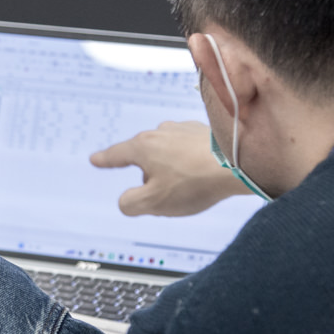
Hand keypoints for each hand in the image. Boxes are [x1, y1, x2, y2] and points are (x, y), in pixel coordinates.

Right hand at [89, 121, 249, 216]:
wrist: (238, 164)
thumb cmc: (195, 182)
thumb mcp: (153, 203)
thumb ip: (130, 204)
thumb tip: (126, 201)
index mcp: (143, 147)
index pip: (116, 155)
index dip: (105, 161)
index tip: (96, 159)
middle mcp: (160, 132)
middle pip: (145, 158)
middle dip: (150, 177)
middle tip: (166, 196)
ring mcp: (183, 130)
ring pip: (168, 154)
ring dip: (173, 170)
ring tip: (191, 187)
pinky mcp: (204, 132)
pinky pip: (188, 151)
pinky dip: (191, 164)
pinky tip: (203, 176)